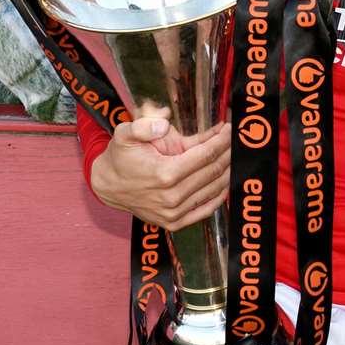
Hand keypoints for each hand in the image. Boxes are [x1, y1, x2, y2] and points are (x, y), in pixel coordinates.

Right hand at [89, 113, 230, 229]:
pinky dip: (219, 196)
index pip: (205, 155)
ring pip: (213, 190)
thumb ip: (144, 125)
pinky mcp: (174, 223)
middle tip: (236, 139)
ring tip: (234, 156)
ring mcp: (174, 213)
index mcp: (165, 173)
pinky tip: (225, 182)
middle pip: (213, 171)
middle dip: (228, 153)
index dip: (221, 140)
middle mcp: (172, 197)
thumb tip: (164, 121)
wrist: (108, 186)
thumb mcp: (126, 133)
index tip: (230, 129)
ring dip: (227, 171)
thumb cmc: (120, 157)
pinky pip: (205, 210)